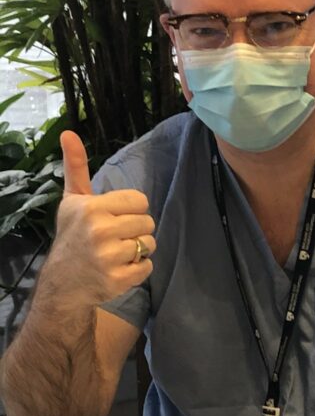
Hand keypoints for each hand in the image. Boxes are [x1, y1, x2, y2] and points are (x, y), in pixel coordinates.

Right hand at [49, 131, 155, 304]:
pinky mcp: (118, 279)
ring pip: (150, 244)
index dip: (131, 210)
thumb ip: (76, 166)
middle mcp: (100, 231)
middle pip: (148, 222)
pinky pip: (148, 266)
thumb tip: (68, 132)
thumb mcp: (72, 200)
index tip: (114, 217)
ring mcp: (109, 257)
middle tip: (114, 238)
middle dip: (135, 230)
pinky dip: (138, 268)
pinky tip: (119, 268)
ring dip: (138, 249)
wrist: (63, 282)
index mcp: (92, 208)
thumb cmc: (72, 235)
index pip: (140, 201)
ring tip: (117, 252)